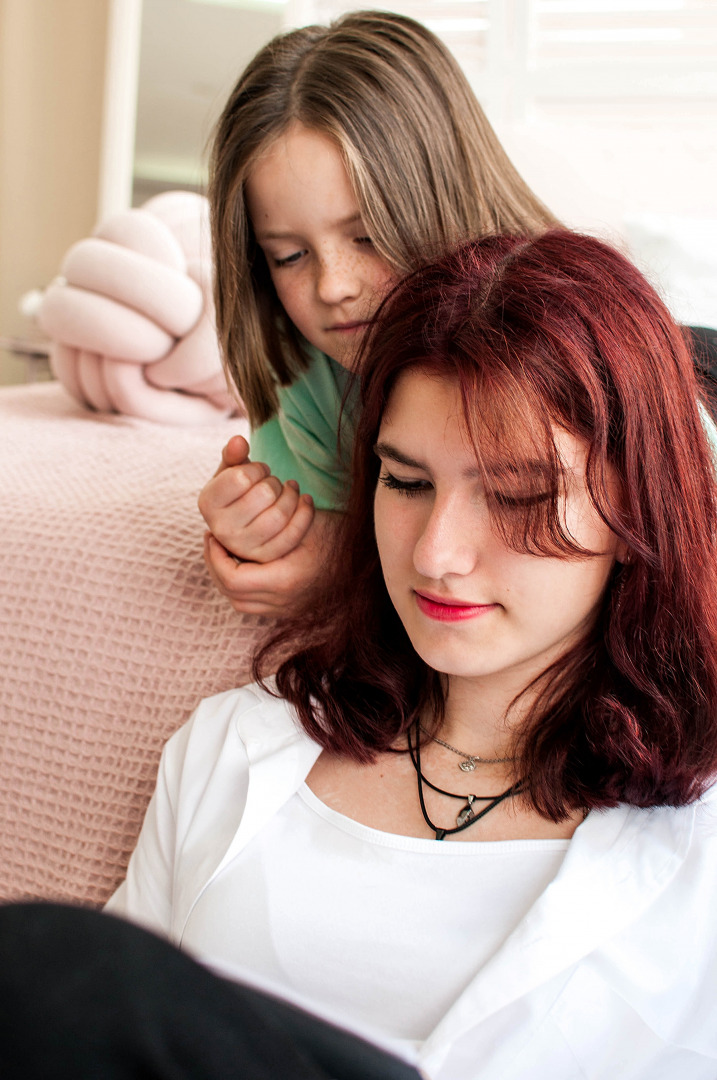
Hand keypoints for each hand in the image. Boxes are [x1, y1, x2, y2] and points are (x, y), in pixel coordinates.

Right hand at [198, 435, 314, 562]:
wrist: (246, 521)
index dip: (258, 469)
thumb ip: (233, 454)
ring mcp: (243, 546)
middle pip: (264, 494)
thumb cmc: (238, 490)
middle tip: (273, 483)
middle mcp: (221, 528)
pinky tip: (305, 499)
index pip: (242, 478)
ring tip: (290, 489)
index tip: (260, 471)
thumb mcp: (231, 470)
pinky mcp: (265, 556)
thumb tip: (238, 441)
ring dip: (291, 495)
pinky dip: (305, 512)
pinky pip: (293, 534)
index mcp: (208, 503)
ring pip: (280, 515)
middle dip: (274, 482)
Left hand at [203, 510, 338, 614]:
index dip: (216, 558)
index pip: (233, 579)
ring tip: (224, 552)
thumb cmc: (337, 533)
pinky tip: (244, 564)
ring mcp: (288, 610)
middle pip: (232, 595)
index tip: (213, 535)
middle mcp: (284, 602)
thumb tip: (233, 518)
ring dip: (227, 578)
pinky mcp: (291, 611)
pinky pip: (255, 605)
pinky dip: (242, 586)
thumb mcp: (303, 522)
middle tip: (213, 542)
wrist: (368, 558)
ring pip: (240, 603)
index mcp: (285, 580)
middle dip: (216, 566)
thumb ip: (268, 525)